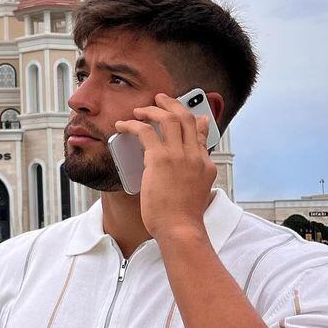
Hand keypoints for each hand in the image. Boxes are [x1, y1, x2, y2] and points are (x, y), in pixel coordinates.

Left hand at [113, 93, 215, 240]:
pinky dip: (132, 124)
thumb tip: (188, 165)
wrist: (181, 229)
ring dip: (152, 110)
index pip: (201, 131)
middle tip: (160, 98)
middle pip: (186, 118)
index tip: (186, 111)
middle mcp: (195, 155)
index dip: (192, 117)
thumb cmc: (183, 217)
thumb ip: (193, 174)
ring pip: (167, 119)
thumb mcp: (197, 191)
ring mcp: (179, 156)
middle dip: (172, 104)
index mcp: (205, 164)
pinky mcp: (160, 159)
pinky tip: (122, 126)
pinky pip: (144, 131)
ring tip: (139, 110)